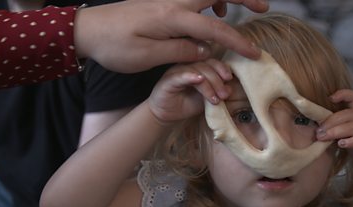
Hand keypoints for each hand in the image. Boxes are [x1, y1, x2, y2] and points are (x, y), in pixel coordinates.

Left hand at [74, 0, 267, 72]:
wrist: (88, 29)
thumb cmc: (114, 46)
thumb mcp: (146, 56)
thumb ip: (179, 51)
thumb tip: (205, 49)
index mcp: (171, 17)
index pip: (213, 29)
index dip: (237, 42)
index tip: (254, 53)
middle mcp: (172, 2)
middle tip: (264, 6)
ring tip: (244, 10)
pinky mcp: (162, 3)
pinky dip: (210, 2)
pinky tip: (212, 14)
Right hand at [148, 59, 231, 124]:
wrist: (166, 115)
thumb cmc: (186, 104)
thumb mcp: (206, 98)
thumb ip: (217, 91)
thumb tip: (230, 88)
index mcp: (197, 66)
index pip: (211, 61)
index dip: (222, 68)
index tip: (229, 79)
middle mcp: (187, 65)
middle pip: (205, 64)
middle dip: (217, 80)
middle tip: (224, 95)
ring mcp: (177, 71)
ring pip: (195, 69)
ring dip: (208, 84)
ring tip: (214, 98)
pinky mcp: (168, 80)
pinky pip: (180, 76)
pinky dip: (190, 76)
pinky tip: (198, 80)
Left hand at [316, 89, 352, 178]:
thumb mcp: (349, 136)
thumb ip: (337, 130)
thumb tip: (316, 128)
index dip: (343, 94)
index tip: (330, 98)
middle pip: (346, 114)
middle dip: (329, 122)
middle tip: (318, 131)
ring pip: (352, 126)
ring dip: (335, 131)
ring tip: (323, 138)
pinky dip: (350, 141)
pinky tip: (341, 144)